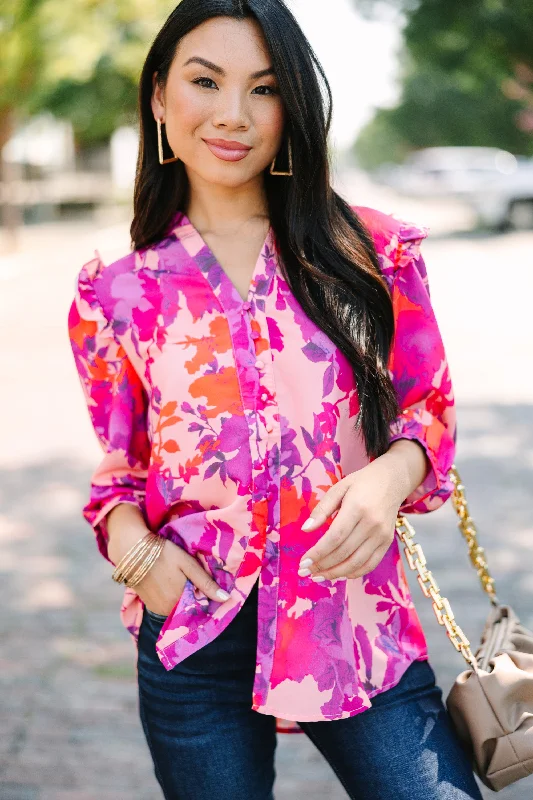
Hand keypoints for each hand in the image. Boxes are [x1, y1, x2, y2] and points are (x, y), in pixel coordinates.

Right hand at [107, 504, 229, 615]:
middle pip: (189, 608)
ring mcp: (158, 610)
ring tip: (181, 581)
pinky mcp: (149, 606)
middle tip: (194, 580)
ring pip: (178, 608)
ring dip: (183, 599)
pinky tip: (171, 585)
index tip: (210, 586)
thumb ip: (206, 583)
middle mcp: (169, 610)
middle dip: (196, 598)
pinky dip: (171, 599)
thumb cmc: (164, 554)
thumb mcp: (188, 564)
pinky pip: (167, 607)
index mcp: (182, 600)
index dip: (207, 596)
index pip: (202, 606)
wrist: (133, 551)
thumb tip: (226, 599)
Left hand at [297, 453, 407, 581]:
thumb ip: (322, 509)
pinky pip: (370, 564)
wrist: (392, 481)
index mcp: (357, 507)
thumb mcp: (338, 489)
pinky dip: (353, 573)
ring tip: (318, 576)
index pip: (335, 537)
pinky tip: (338, 574)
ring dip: (335, 573)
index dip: (318, 552)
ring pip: (356, 563)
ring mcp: (382, 535)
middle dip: (322, 565)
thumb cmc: (361, 483)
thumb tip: (305, 529)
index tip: (304, 562)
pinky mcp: (387, 542)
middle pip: (344, 552)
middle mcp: (372, 524)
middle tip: (305, 571)